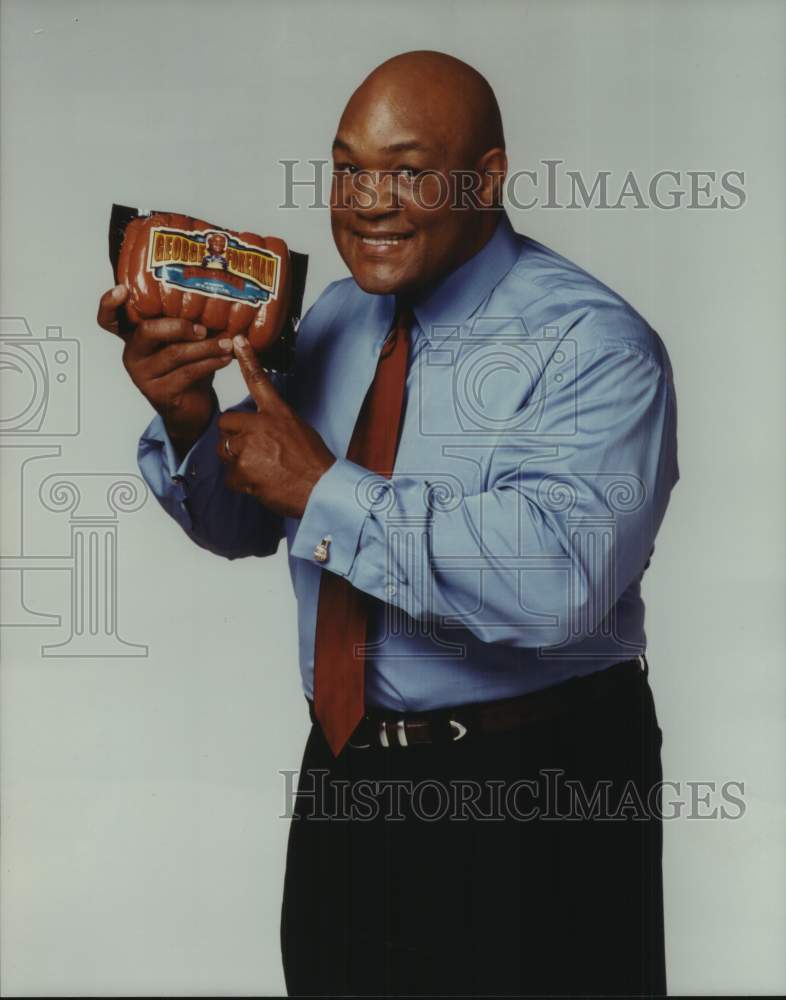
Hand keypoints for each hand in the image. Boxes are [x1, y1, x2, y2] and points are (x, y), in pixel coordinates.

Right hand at [97, 284, 233, 456]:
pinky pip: (187, 373)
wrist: (191, 406)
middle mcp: (132, 354)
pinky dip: (210, 363)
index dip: (109, 303)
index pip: (109, 319)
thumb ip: (185, 321)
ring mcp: (142, 375)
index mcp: (133, 335)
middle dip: (180, 326)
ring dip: (206, 347)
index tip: (122, 290)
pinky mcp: (158, 393)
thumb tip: (214, 301)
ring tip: (227, 343)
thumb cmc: (186, 365)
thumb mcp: (183, 340)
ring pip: (174, 353)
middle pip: (147, 331)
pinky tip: (226, 358)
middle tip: (204, 328)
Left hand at [217, 335, 334, 516]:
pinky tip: (260, 484)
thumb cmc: (314, 464)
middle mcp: (261, 426)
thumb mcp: (299, 431)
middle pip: (225, 423)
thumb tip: (257, 430)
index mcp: (278, 414)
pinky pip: (229, 475)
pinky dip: (241, 483)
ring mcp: (249, 447)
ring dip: (236, 461)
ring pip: (224, 450)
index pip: (259, 381)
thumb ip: (275, 425)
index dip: (247, 360)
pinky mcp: (243, 470)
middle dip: (231, 437)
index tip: (239, 342)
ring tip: (261, 470)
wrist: (320, 488)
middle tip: (252, 452)